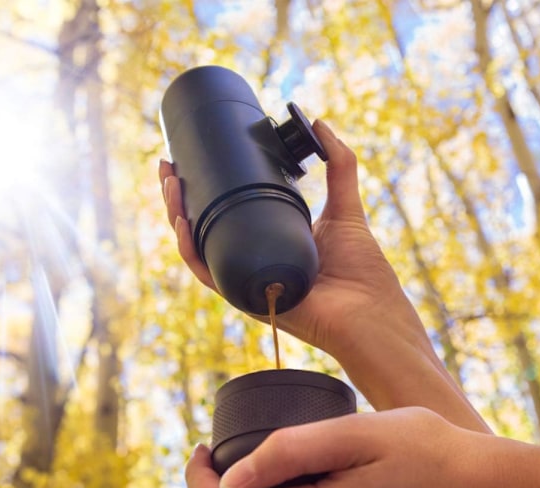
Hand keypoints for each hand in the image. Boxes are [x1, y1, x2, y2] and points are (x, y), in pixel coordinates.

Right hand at [159, 121, 420, 358]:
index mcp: (270, 240)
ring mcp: (247, 279)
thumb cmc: (362, 270)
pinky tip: (183, 221)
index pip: (229, 212)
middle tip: (169, 165)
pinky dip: (192, 249)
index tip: (192, 155)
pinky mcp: (246, 298)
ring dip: (177, 216)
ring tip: (169, 182)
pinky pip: (209, 275)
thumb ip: (339, 165)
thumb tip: (318, 123)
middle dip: (181, 196)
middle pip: (206, 227)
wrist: (370, 313)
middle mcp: (253, 260)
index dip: (206, 186)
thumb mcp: (346, 208)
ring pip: (200, 248)